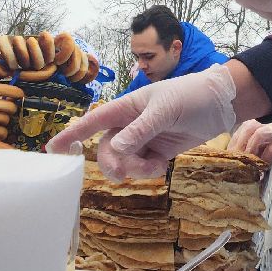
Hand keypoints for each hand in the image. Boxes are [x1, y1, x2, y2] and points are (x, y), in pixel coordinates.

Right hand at [47, 63, 236, 180]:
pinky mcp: (158, 152)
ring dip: (133, 170)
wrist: (221, 105)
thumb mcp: (165, 110)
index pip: (93, 121)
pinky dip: (147, 172)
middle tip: (122, 174)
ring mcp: (144, 138)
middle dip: (112, 164)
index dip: (72, 134)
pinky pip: (142, 167)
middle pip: (107, 149)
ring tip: (152, 169)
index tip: (51, 150)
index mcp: (127, 107)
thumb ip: (140, 131)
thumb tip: (116, 149)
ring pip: (124, 161)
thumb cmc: (191, 96)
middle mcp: (131, 123)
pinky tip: (160, 168)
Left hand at [230, 116, 271, 164]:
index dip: (236, 138)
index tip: (230, 152)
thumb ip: (265, 143)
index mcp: (271, 121)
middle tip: (235, 159)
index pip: (247, 125)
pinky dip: (264, 158)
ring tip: (247, 162)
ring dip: (250, 149)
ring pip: (259, 134)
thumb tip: (247, 155)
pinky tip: (262, 167)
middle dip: (239, 143)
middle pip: (249, 126)